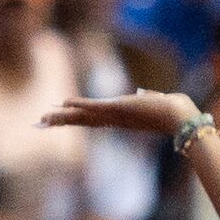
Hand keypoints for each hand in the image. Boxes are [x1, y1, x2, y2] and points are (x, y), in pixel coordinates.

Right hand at [41, 90, 198, 139]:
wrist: (180, 117)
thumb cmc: (171, 111)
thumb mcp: (153, 102)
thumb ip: (146, 99)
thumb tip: (145, 95)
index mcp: (119, 119)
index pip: (91, 119)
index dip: (74, 118)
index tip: (59, 118)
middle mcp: (114, 120)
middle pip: (82, 120)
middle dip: (61, 121)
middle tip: (40, 123)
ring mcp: (115, 115)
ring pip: (84, 116)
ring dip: (63, 116)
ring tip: (44, 118)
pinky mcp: (118, 108)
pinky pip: (94, 107)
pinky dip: (80, 104)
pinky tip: (64, 103)